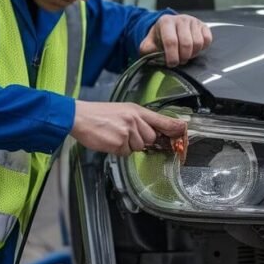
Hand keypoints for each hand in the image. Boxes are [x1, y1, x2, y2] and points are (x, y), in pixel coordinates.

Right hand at [70, 101, 186, 156]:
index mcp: (136, 110)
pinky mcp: (119, 143)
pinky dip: (118, 150)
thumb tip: (151, 134)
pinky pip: (126, 153)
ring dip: (128, 146)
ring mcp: (128, 132)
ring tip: (114, 135)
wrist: (80, 117)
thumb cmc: (99, 114)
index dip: (174, 127)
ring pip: (138, 147)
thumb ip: (138, 120)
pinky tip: (109, 140)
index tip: (183, 130)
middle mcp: (135, 120)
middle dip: (140, 140)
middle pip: (151, 138)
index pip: (161, 119)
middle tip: (124, 133)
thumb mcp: (122, 111)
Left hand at [138, 14, 212, 66]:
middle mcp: (180, 19)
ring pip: (198, 43)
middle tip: (179, 61)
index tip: (171, 64)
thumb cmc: (160, 38)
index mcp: (166, 22)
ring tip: (185, 55)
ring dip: (192, 54)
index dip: (172, 56)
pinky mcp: (203, 25)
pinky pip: (207, 39)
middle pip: (186, 43)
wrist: (170, 28)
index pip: (171, 41)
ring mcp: (193, 21)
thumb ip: (147, 50)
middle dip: (183, 57)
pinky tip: (193, 49)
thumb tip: (151, 57)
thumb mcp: (149, 43)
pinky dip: (202, 48)